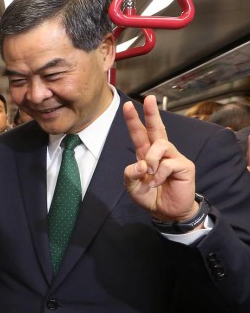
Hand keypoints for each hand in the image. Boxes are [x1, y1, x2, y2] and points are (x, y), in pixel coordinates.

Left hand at [122, 97, 199, 221]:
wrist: (167, 213)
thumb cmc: (150, 197)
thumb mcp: (132, 186)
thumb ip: (130, 174)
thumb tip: (140, 164)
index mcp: (146, 154)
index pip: (140, 134)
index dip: (134, 120)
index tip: (127, 106)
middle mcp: (161, 153)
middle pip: (157, 128)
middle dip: (152, 113)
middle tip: (149, 99)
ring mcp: (174, 157)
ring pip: (160, 145)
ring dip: (151, 159)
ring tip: (149, 174)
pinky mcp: (184, 166)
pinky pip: (168, 163)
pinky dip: (159, 174)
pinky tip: (158, 183)